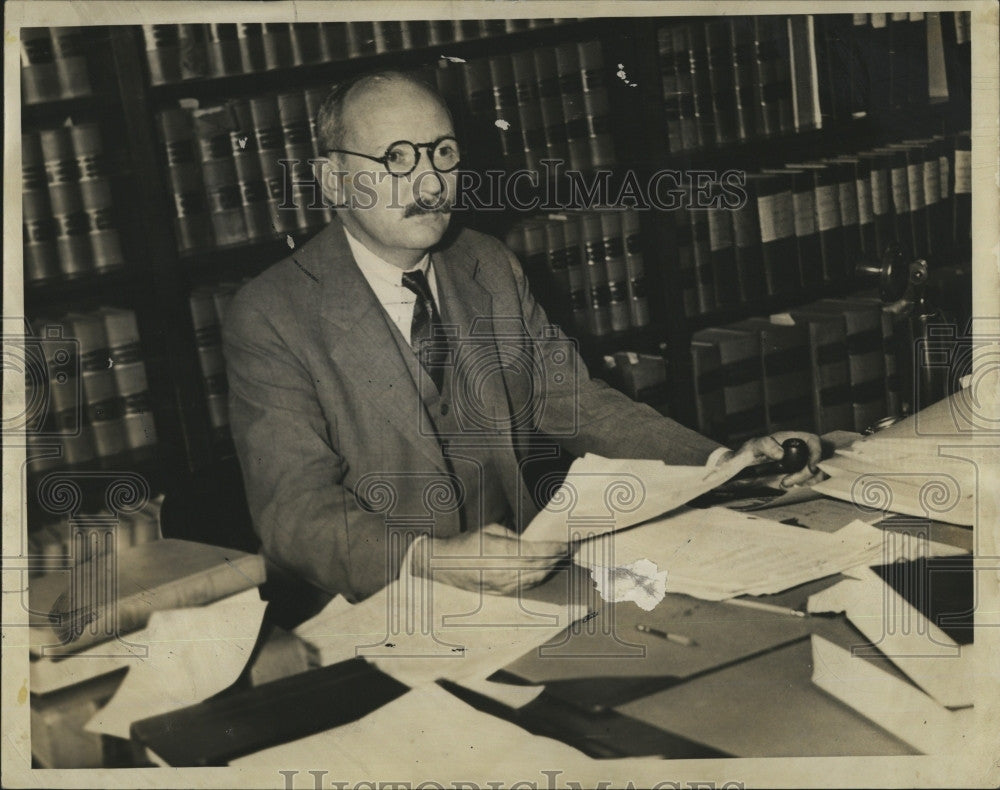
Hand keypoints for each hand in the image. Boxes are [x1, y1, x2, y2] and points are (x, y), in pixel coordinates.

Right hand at [409, 523, 568, 594]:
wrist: (442, 565)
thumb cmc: (465, 544)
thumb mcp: (490, 531)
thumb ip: (513, 537)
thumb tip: (532, 541)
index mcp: (501, 553)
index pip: (537, 552)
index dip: (555, 549)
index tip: (567, 543)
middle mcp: (504, 572)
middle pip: (540, 567)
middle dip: (557, 558)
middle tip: (570, 549)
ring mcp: (503, 585)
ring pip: (536, 578)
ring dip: (551, 569)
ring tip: (561, 559)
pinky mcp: (501, 593)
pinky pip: (526, 585)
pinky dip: (539, 577)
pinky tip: (545, 570)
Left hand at [728, 431, 824, 488]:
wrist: (747, 461)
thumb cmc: (751, 450)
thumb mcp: (754, 446)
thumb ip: (765, 445)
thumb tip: (781, 454)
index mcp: (793, 437)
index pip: (813, 441)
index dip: (817, 454)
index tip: (811, 468)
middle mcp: (801, 447)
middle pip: (817, 459)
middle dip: (806, 474)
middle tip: (787, 482)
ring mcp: (802, 458)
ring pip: (816, 470)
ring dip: (806, 480)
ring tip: (786, 483)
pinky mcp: (800, 469)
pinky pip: (811, 477)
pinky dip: (804, 483)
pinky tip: (790, 484)